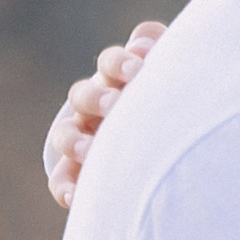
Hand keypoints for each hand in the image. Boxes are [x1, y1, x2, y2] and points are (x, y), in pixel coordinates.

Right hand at [43, 21, 165, 205]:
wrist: (170, 150)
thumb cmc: (174, 103)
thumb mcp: (176, 78)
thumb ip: (166, 54)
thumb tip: (148, 42)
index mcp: (118, 79)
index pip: (111, 63)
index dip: (121, 62)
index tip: (141, 65)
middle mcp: (96, 106)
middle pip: (83, 94)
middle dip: (97, 98)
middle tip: (115, 104)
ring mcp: (84, 138)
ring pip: (65, 134)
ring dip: (74, 140)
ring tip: (89, 150)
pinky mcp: (79, 171)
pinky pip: (63, 178)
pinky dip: (65, 186)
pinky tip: (76, 197)